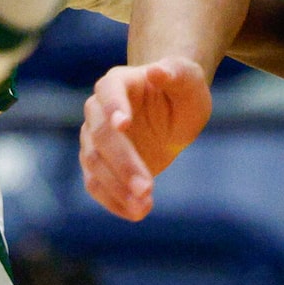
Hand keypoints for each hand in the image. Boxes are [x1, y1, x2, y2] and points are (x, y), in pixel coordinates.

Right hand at [80, 58, 211, 219]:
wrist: (173, 115)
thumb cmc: (183, 92)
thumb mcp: (190, 81)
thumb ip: (176, 74)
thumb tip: (157, 71)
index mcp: (118, 82)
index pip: (108, 92)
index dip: (114, 107)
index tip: (124, 125)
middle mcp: (98, 109)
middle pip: (101, 136)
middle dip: (122, 164)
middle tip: (147, 189)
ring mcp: (93, 138)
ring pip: (93, 164)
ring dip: (116, 188)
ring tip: (144, 207)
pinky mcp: (97, 164)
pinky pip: (95, 185)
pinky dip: (113, 201)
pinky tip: (136, 213)